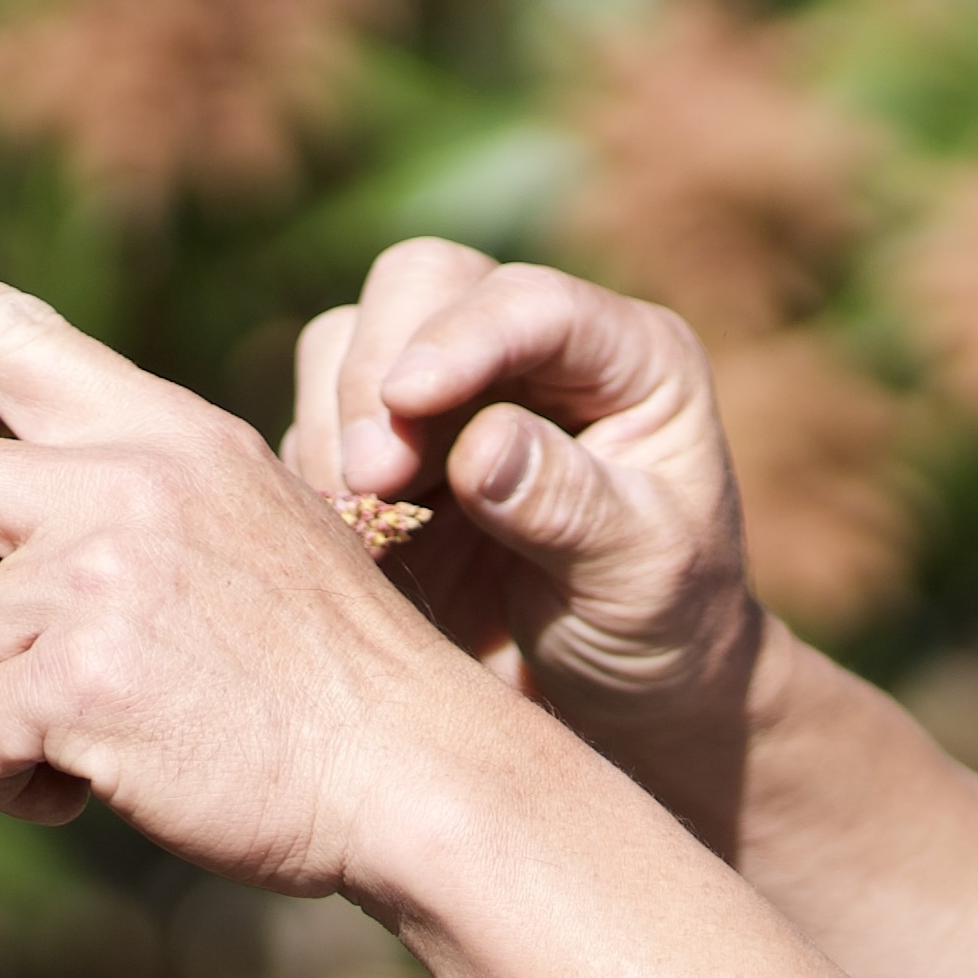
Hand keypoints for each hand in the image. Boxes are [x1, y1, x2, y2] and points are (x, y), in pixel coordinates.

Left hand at [0, 201, 509, 898]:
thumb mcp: (252, 525)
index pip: (18, 333)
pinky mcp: (79, 679)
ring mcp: (101, 576)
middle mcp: (125, 483)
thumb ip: (130, 499)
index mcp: (168, 434)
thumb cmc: (329, 672)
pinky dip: (11, 781)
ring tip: (83, 732)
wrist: (412, 768)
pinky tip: (89, 783)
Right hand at [283, 241, 768, 833]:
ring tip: (369, 523)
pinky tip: (356, 541)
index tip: (405, 400)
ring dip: (339, 426)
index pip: (532, 302)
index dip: (464, 336)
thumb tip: (481, 447)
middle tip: (373, 482)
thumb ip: (570, 504)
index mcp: (626, 357)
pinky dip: (316, 473)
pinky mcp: (391, 444)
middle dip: (380, 372)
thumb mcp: (645, 574)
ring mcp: (453, 390)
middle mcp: (533, 349)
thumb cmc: (663, 625)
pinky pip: (315, 420)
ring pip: (348, 338)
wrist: (621, 696)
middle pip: (422, 281)